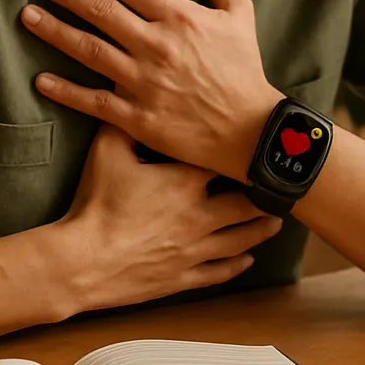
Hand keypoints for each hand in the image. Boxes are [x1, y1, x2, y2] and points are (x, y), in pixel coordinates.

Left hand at [21, 0, 282, 180]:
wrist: (252, 131)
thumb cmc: (245, 69)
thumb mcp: (240, 14)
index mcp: (181, 17)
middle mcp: (158, 46)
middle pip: (101, 12)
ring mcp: (145, 83)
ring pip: (90, 51)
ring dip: (55, 31)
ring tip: (28, 15)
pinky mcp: (138, 118)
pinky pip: (93, 101)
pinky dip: (65, 91)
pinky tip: (41, 80)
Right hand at [56, 125, 280, 314]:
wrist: (82, 260)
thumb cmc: (95, 203)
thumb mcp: (107, 151)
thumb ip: (125, 119)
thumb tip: (130, 87)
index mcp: (185, 182)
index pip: (225, 162)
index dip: (243, 153)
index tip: (260, 145)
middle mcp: (198, 216)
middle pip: (245, 204)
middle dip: (265, 196)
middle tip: (282, 189)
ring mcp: (193, 250)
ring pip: (239, 240)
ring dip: (260, 230)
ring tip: (276, 222)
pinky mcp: (182, 278)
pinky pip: (218, 272)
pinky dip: (236, 266)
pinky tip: (247, 260)